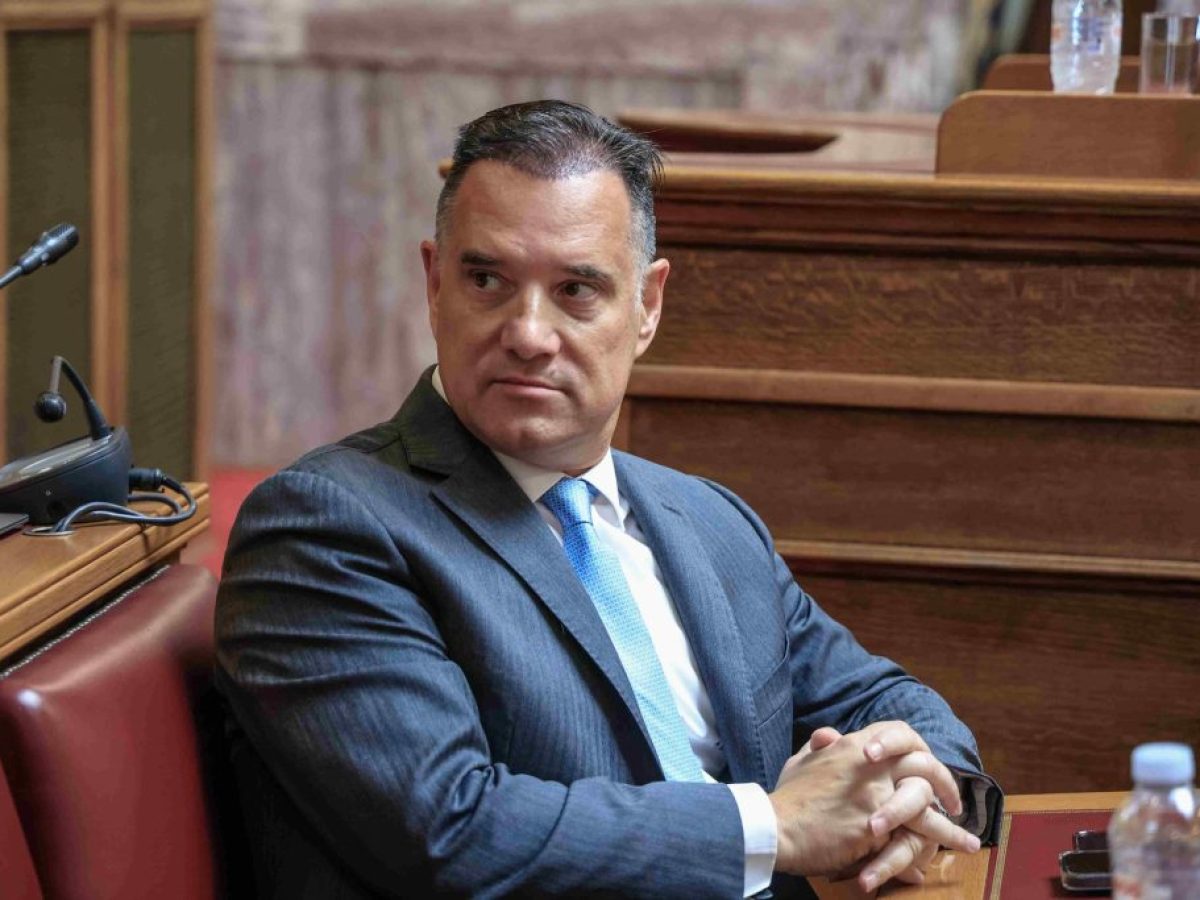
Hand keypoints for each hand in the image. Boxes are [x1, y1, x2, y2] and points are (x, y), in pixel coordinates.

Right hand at [770, 721, 980, 883]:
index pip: (899, 735)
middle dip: (947, 784)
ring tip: (970, 842)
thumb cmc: (786, 797)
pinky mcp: (876, 825)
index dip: (918, 749)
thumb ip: (819, 746)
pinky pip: (913, 836)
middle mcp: (871, 765)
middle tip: (957, 804)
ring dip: (951, 827)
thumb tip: (829, 735)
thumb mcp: (801, 761)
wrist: (774, 826)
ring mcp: (876, 794)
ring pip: (927, 803)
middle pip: (924, 765)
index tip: (928, 768)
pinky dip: (929, 850)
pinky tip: (940, 862)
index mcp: (853, 746)